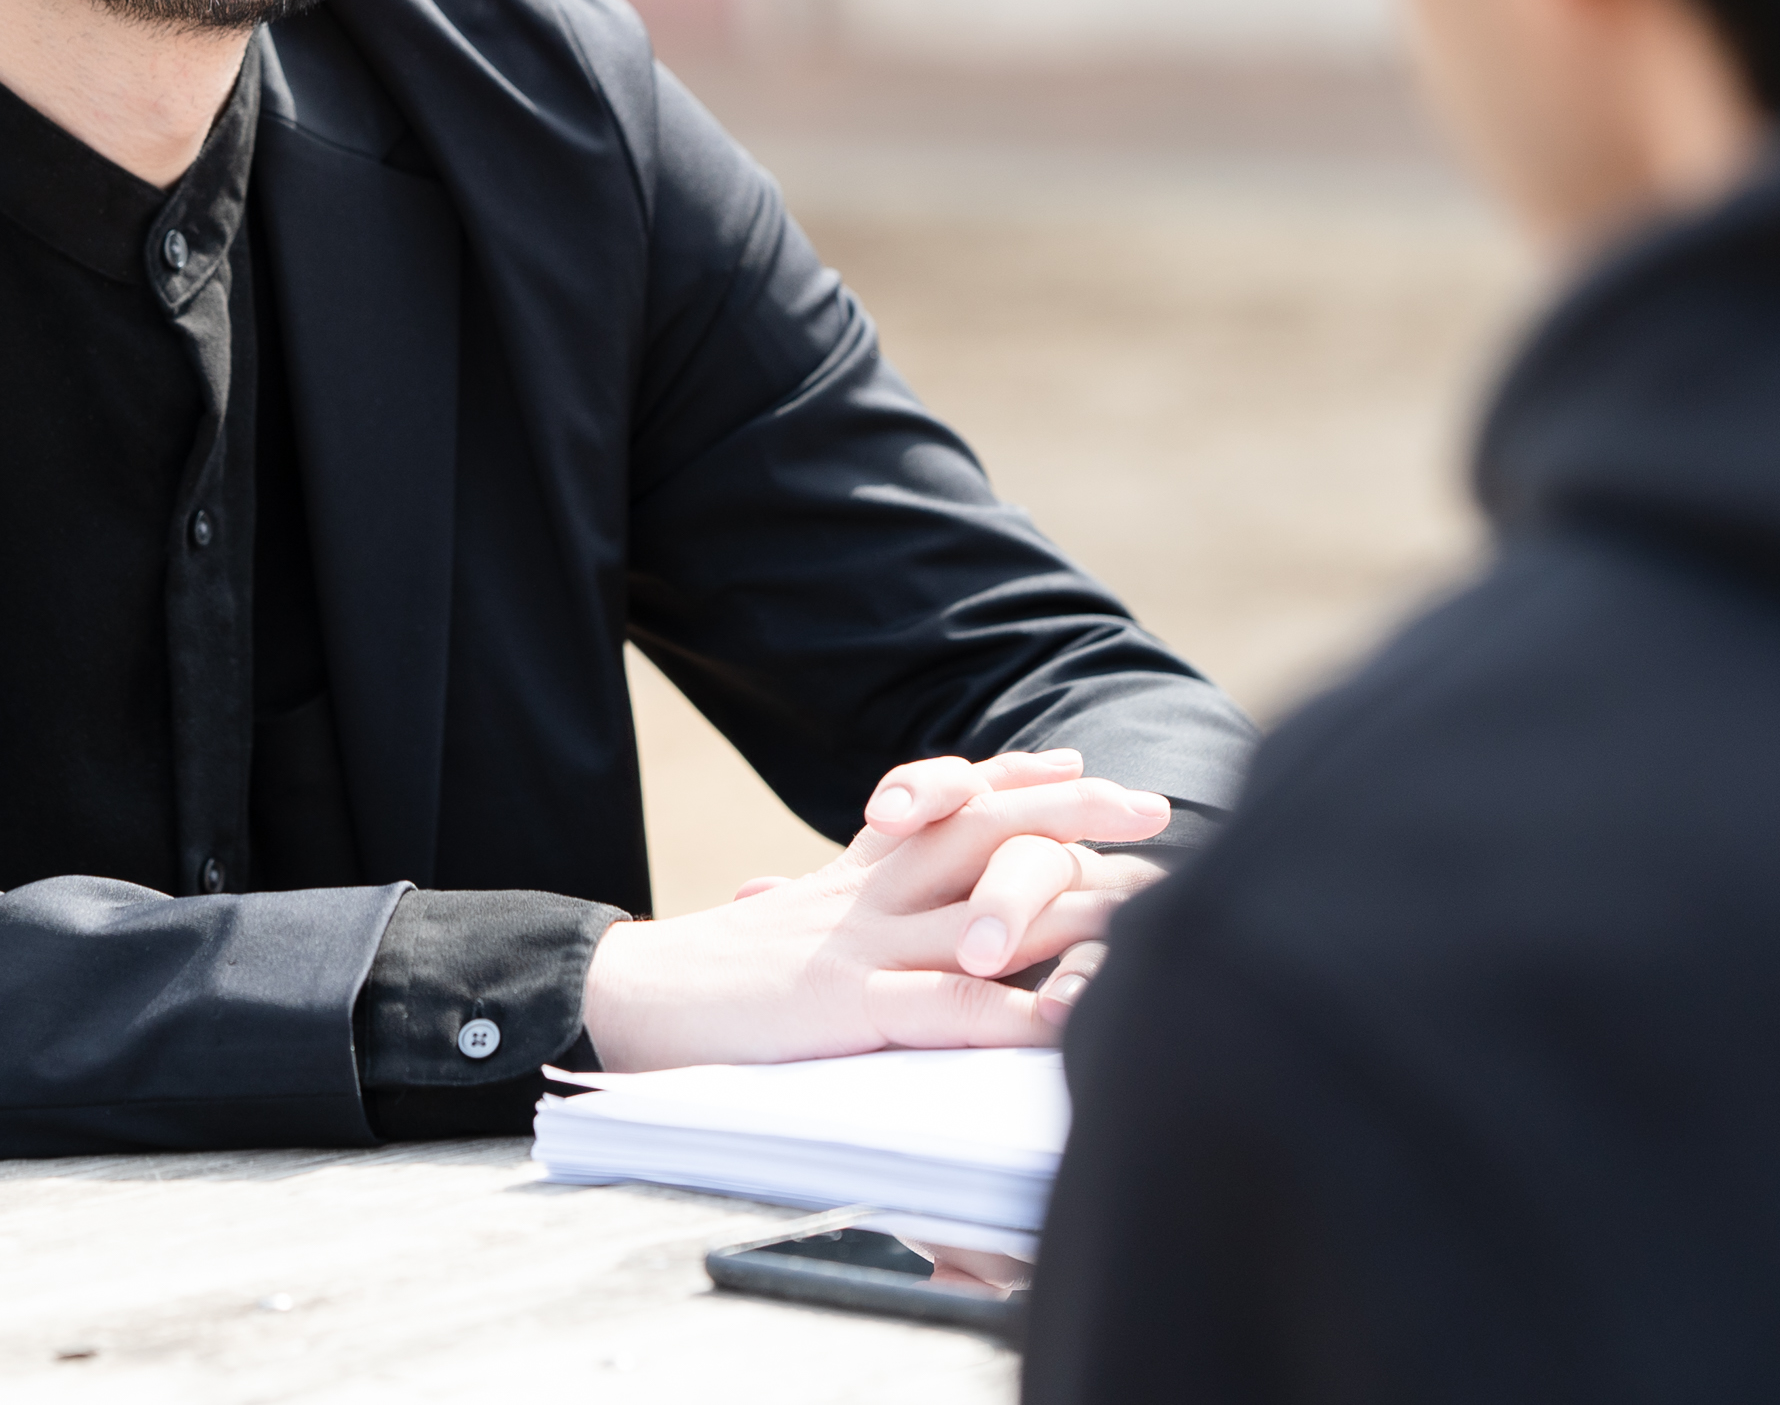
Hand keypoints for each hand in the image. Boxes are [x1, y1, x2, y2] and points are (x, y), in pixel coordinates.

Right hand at [578, 750, 1169, 1071]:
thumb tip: (813, 887)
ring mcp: (861, 944)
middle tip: (1154, 809)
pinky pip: (947, 1005)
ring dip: (1074, 904)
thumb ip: (827, 900)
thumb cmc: (707, 978)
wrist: (625, 998)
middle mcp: (867, 892)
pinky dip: (1014, 1011)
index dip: (1010, 777)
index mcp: (851, 874)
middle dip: (1072, 815)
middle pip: (983, 828)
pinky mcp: (847, 1007)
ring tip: (1151, 905)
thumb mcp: (781, 921)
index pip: (942, 803)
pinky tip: (1070, 1016)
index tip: (1074, 763)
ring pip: (986, 906)